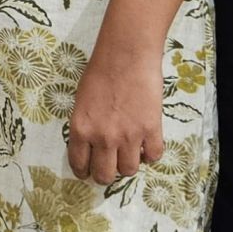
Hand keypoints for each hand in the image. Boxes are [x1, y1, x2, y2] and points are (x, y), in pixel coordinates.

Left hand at [66, 38, 165, 184]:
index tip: (87, 172)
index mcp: (81, 129)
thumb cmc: (100, 72)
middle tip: (109, 168)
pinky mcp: (151, 130)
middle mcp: (103, 138)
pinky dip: (150, 154)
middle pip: (104, 175)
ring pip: (129, 170)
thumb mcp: (81, 101)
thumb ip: (85, 125)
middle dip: (105, 175)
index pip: (79, 164)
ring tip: (129, 153)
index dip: (84, 172)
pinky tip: (147, 144)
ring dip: (129, 164)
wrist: (126, 56)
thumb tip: (91, 144)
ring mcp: (129, 136)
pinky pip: (153, 156)